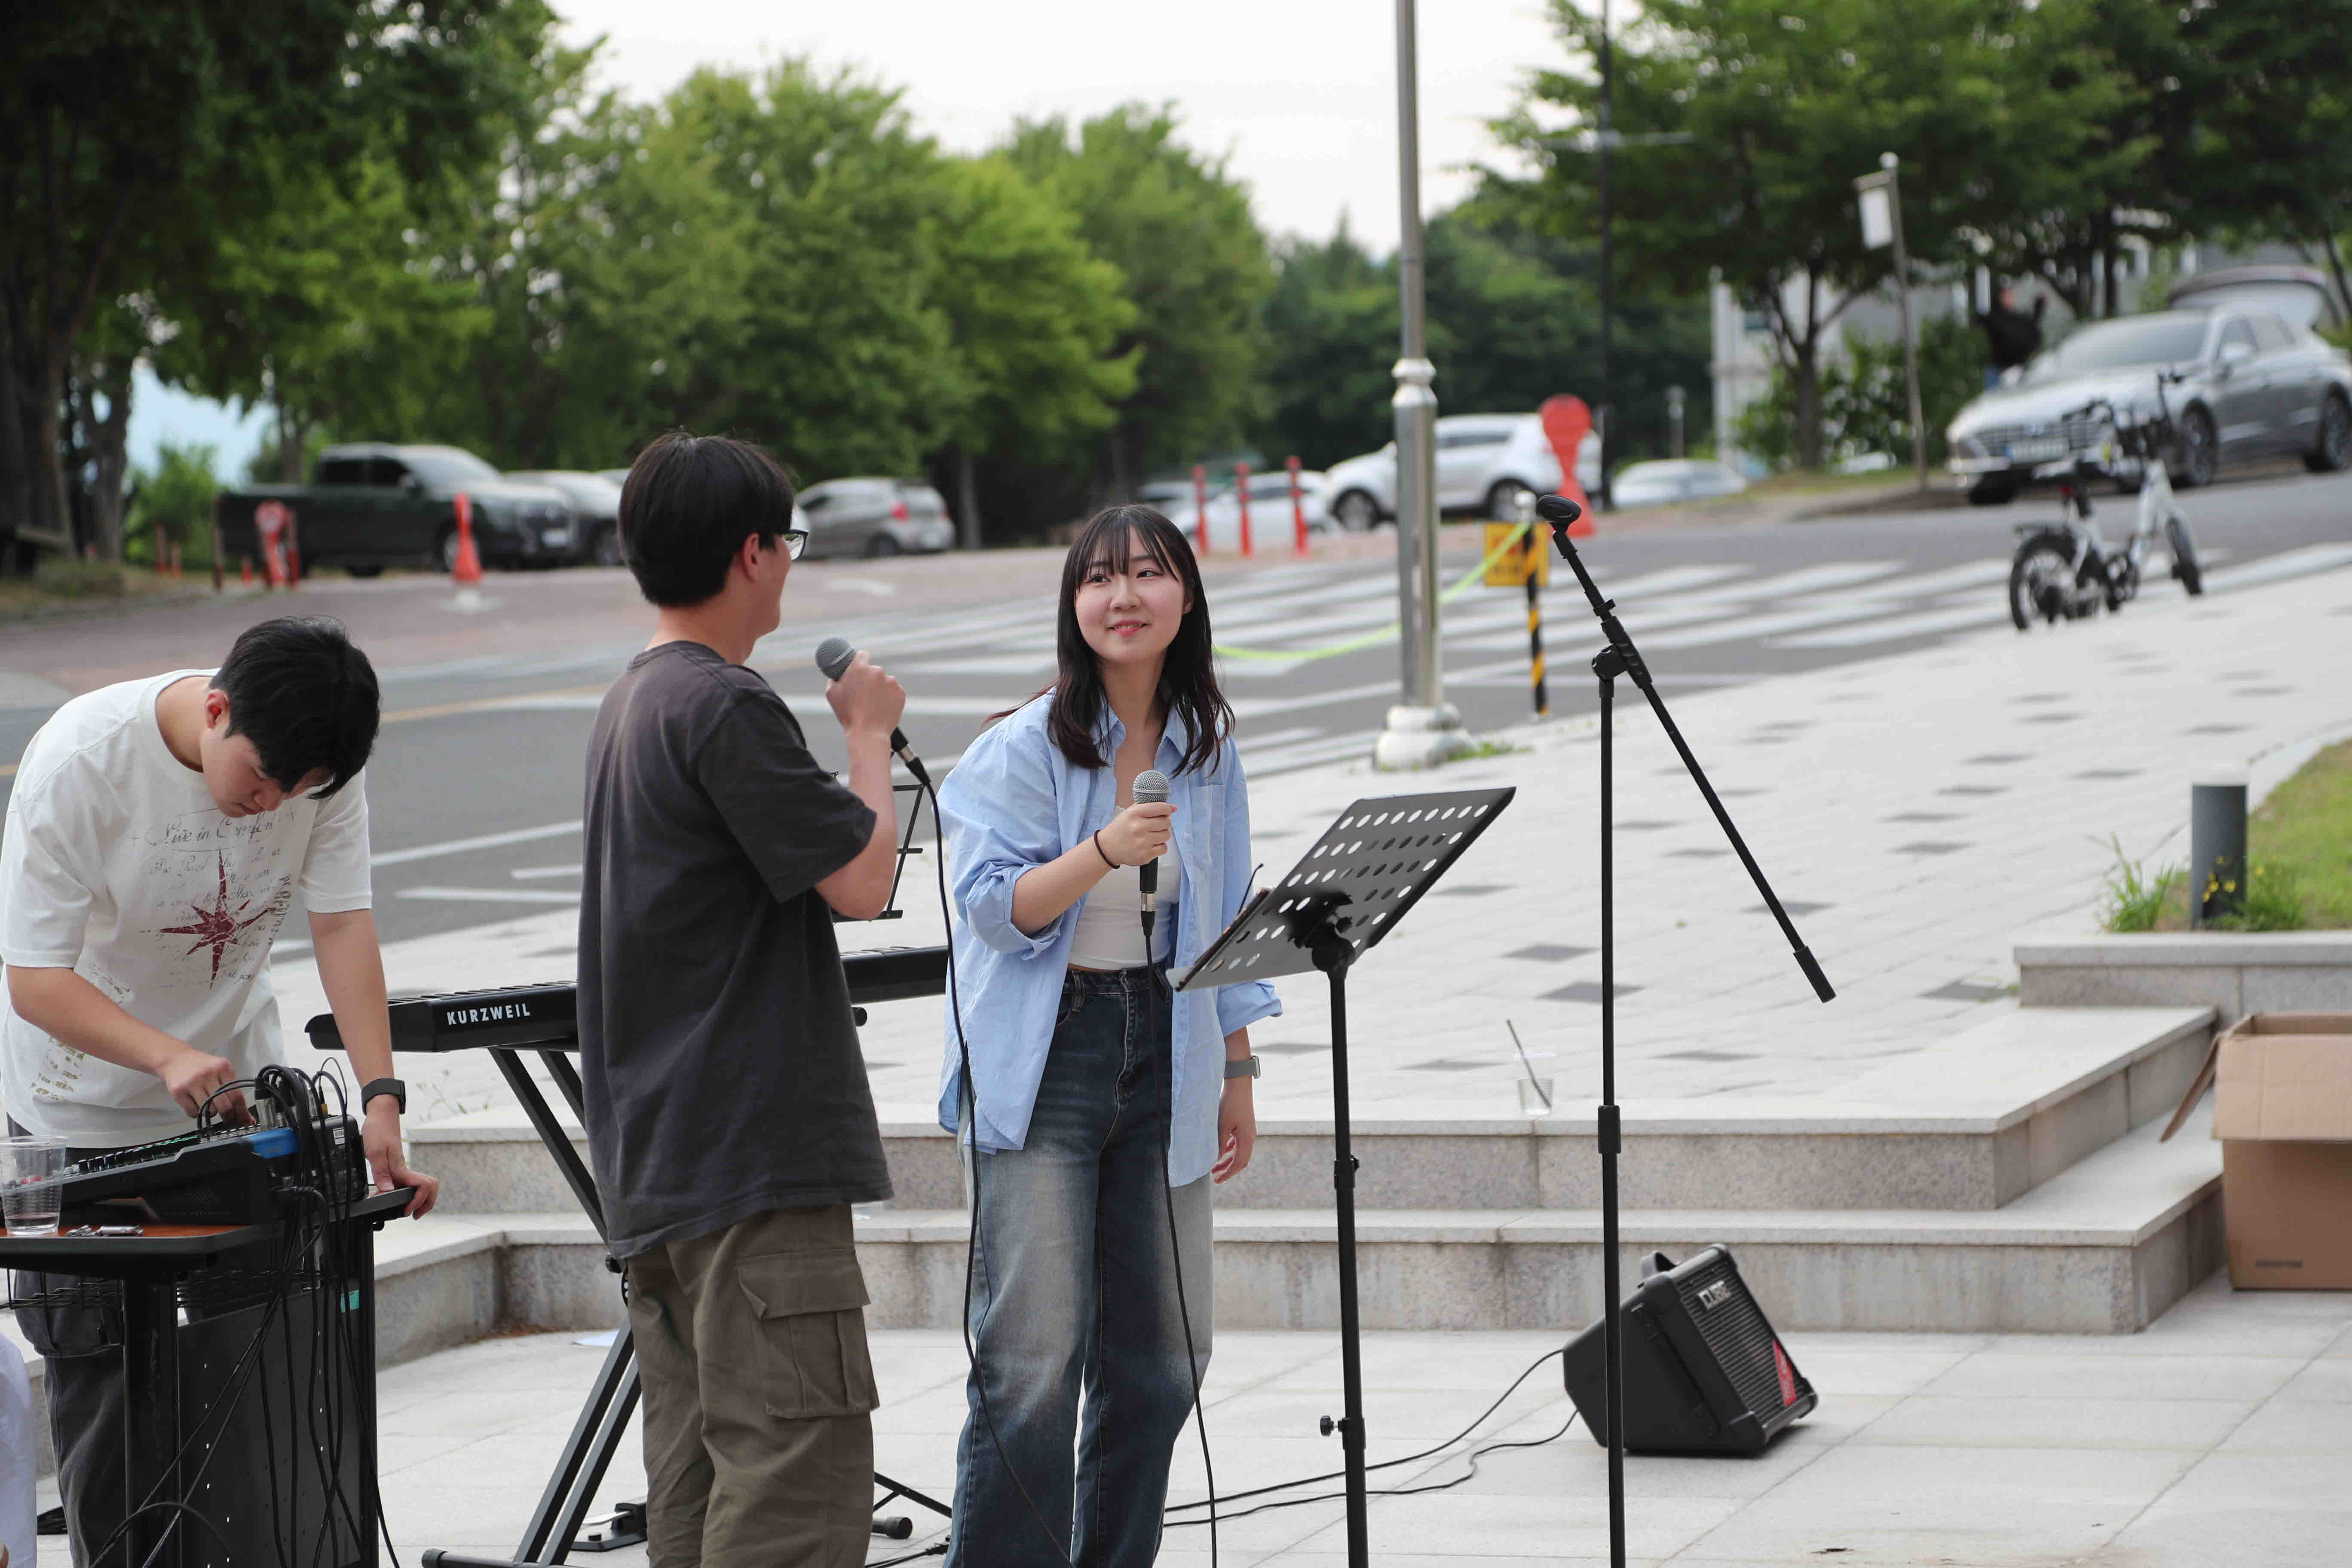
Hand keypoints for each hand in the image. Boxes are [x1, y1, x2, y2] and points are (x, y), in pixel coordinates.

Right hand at [161, 1048, 248, 1122]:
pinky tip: (196, 1105)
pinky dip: (197, 1113)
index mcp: (223, 1068)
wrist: (176, 1059)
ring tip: (208, 1105)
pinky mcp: (179, 1091)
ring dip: (211, 1113)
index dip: (242, 1112)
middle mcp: (209, 1074)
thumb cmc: (201, 1066)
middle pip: (224, 1106)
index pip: (237, 1096)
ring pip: (209, 1110)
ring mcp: (193, 1083)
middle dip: (228, 1117)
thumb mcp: (220, 1069)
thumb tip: (245, 1114)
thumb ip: (232, 1088)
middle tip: (228, 1119)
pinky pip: (193, 1112)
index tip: (245, 1122)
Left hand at [363, 1101, 439, 1217]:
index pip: (422, 1187)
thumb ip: (381, 1172)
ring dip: (422, 1200)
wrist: (381, 1115)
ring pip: (423, 1186)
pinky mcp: (398, 1167)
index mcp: (401, 1168)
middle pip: (430, 1188)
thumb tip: (387, 1191)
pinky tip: (400, 1198)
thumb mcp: (374, 1151)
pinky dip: (411, 1193)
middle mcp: (405, 1169)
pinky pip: (411, 1183)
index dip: (417, 1202)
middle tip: (414, 1215)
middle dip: (426, 1204)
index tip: (407, 1212)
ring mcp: (403, 1168)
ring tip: (411, 1211)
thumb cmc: (378, 1129)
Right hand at [823, 650, 905, 742]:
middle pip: (874, 670)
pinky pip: (894, 691)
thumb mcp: (832, 693)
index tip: (859, 669)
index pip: (862, 654)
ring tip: (872, 705)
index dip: (860, 661)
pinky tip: (881, 708)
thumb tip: (838, 673)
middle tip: (863, 694)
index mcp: (859, 668)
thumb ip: (834, 678)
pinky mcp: (900, 692)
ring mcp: (891, 682)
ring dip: (880, 689)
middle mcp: (877, 671)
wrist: (868, 733)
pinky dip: (889, 697)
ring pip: (885, 681)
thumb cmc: (848, 714)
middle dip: (869, 679)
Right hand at [1097, 801, 1172, 866]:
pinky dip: (1159, 847)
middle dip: (1164, 823)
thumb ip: (1151, 807)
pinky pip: (1164, 848)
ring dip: (1162, 835)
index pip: (1161, 808)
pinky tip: (1150, 844)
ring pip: (1167, 835)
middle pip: (1166, 822)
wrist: (1107, 848)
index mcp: (1134, 814)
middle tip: (1156, 825)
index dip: (1166, 810)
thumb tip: (1173, 807)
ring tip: (1151, 835)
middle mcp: (1138, 827)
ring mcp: (1142, 843)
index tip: (1165, 812)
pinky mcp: (1145, 855)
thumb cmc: (1120, 829)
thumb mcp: (1130, 812)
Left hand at [1212, 1075, 1254, 1183]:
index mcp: (1246, 1139)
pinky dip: (1230, 1150)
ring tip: (1214, 1167)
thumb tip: (1216, 1160)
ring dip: (1227, 1161)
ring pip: (1239, 1153)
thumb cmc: (1230, 1104)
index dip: (1228, 1174)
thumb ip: (1219, 1144)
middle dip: (1228, 1170)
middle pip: (1241, 1161)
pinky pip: (1238, 1144)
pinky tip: (1221, 1152)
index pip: (1238, 1164)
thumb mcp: (1222, 1126)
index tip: (1217, 1181)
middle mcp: (1250, 1138)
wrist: (1239, 1086)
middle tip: (1215, 1177)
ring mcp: (1248, 1132)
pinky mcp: (1244, 1126)